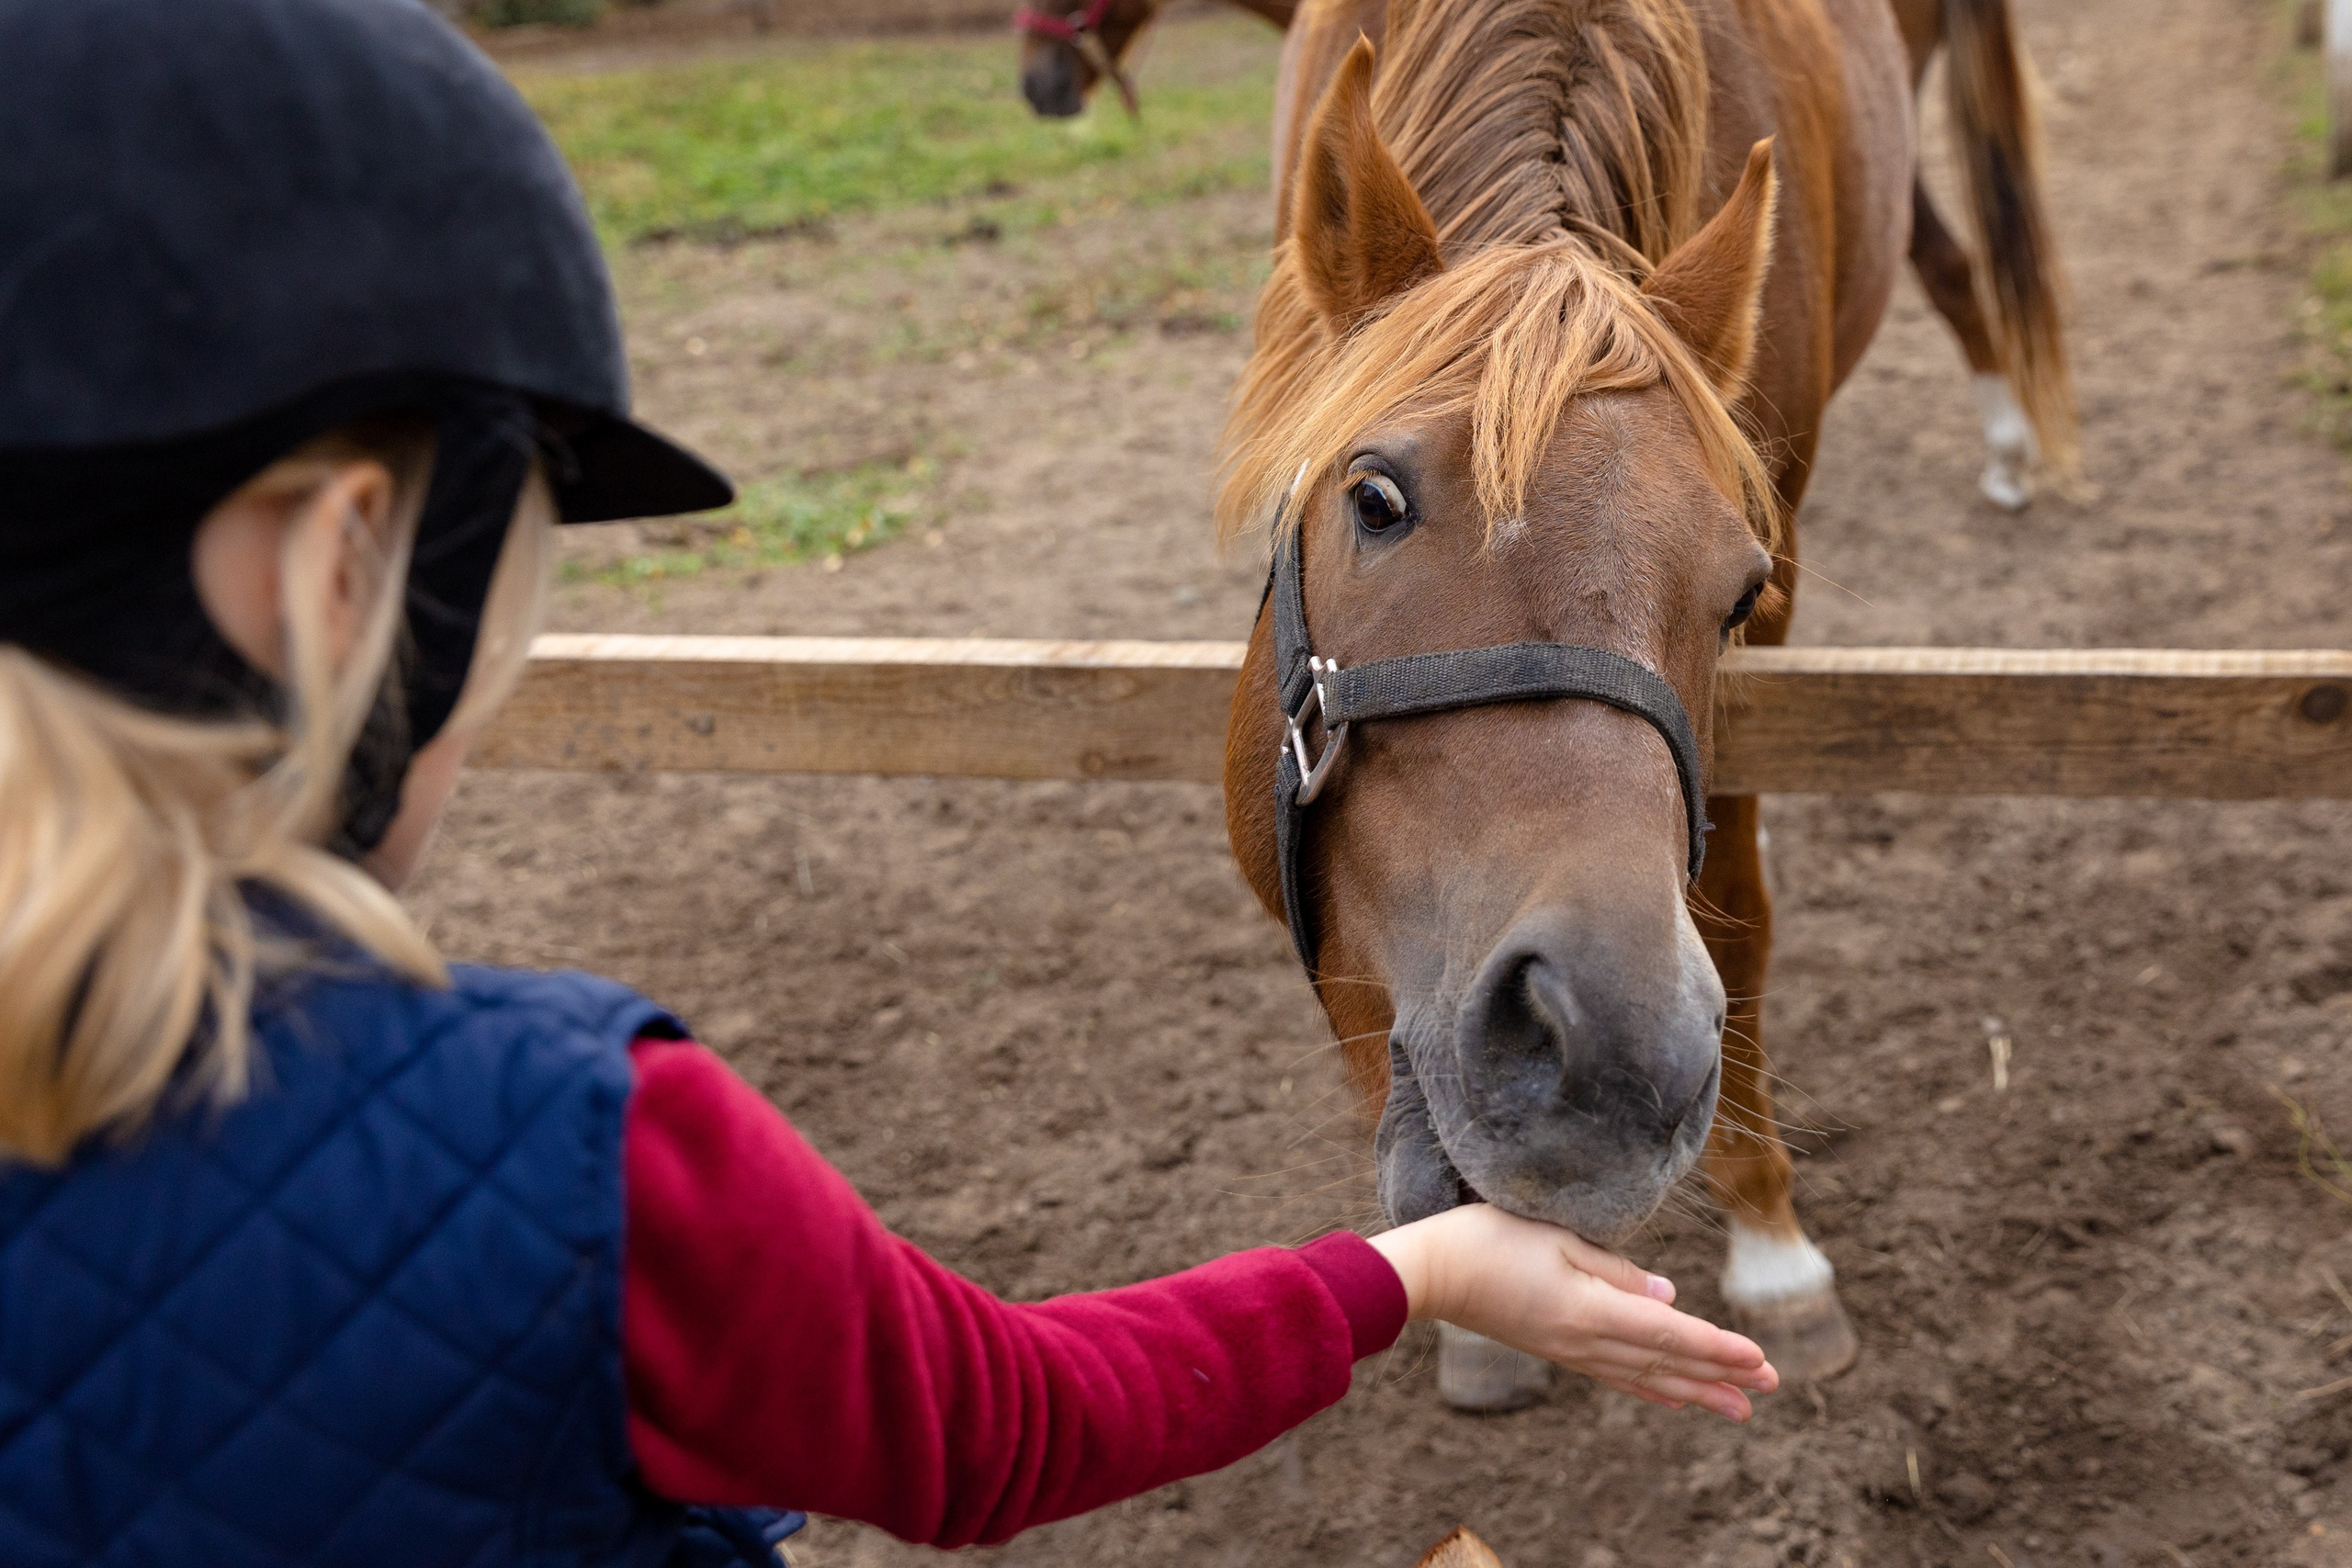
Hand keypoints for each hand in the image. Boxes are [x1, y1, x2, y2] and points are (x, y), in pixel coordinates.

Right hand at [1368, 1203, 1777, 1420]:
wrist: (1431, 1272)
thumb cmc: (1489, 1239)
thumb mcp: (1556, 1238)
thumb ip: (1615, 1269)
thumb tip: (1668, 1296)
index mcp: (1589, 1311)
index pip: (1669, 1334)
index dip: (1718, 1347)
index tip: (1760, 1359)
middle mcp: (1585, 1341)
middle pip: (1666, 1363)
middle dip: (1722, 1375)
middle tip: (1771, 1387)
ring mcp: (1571, 1350)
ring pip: (1647, 1377)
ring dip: (1696, 1389)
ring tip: (1737, 1406)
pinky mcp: (1557, 1348)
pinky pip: (1618, 1376)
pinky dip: (1653, 1388)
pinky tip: (1673, 1398)